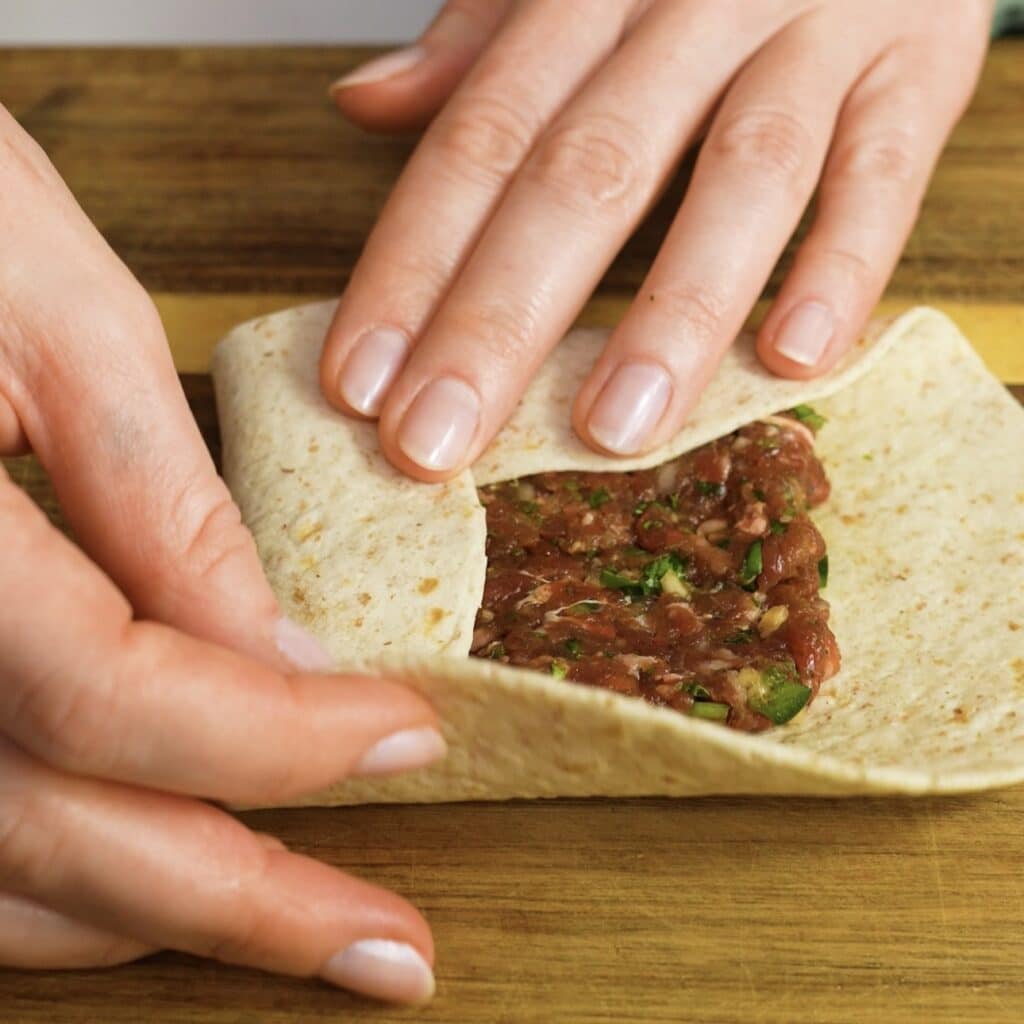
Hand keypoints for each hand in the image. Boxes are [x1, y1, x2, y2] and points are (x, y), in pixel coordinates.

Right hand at [0, 106, 442, 1003]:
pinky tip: (149, 876)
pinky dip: (49, 880)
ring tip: (300, 926)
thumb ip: (166, 502)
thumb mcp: (58, 312)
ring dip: (151, 912)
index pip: (121, 695)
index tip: (412, 731)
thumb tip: (279, 650)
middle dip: (245, 902)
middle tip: (389, 950)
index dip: (283, 735)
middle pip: (57, 829)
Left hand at [323, 0, 991, 478]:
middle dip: (499, 322)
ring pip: (739, 178)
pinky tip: (791, 361)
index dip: (412, 267)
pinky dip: (843, 266)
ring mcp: (814, 29)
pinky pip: (883, 169)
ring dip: (672, 314)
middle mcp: (692, 3)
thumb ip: (483, 41)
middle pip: (584, 172)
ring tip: (611, 433)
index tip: (360, 385)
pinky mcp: (919, 64)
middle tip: (437, 441)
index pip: (479, 140)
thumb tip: (367, 103)